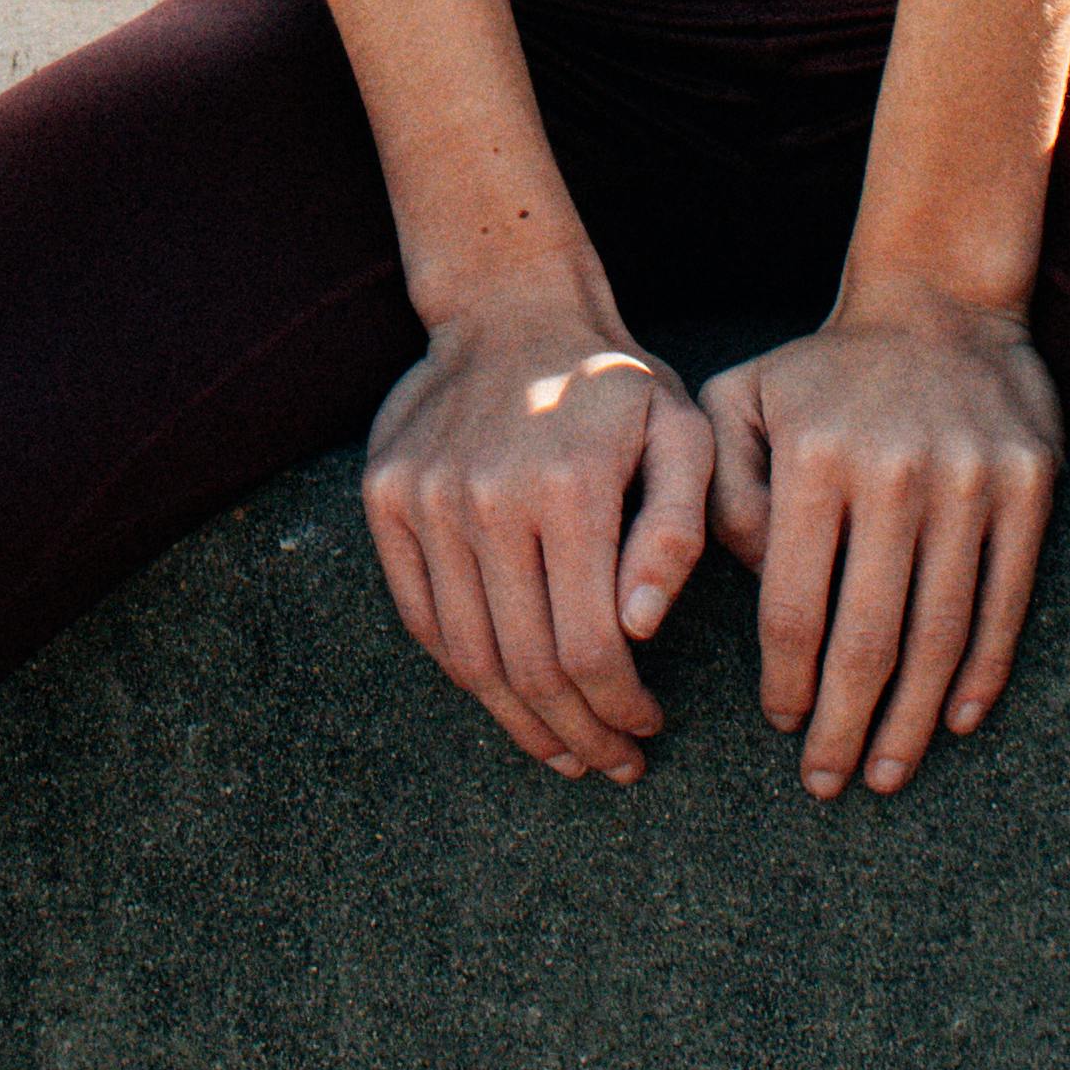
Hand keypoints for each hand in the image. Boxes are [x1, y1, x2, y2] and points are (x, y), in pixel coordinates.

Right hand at [363, 293, 716, 781]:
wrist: (511, 307)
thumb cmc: (614, 385)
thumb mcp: (683, 433)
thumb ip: (678, 530)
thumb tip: (640, 627)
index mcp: (570, 487)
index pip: (590, 645)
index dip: (619, 708)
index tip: (647, 730)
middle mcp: (488, 498)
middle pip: (527, 666)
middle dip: (575, 734)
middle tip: (610, 762)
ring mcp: (427, 500)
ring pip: (468, 656)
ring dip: (517, 721)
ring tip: (561, 749)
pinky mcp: (386, 498)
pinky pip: (421, 617)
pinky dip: (463, 670)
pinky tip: (506, 693)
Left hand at [705, 298, 1062, 798]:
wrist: (938, 301)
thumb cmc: (822, 371)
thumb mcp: (739, 402)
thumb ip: (718, 493)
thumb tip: (740, 588)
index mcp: (814, 458)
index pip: (796, 605)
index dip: (789, 681)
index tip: (782, 726)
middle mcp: (893, 474)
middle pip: (869, 637)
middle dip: (844, 724)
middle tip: (829, 783)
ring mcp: (968, 482)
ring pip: (941, 632)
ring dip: (914, 718)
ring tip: (887, 770)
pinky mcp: (1028, 487)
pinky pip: (1006, 599)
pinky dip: (985, 669)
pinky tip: (960, 718)